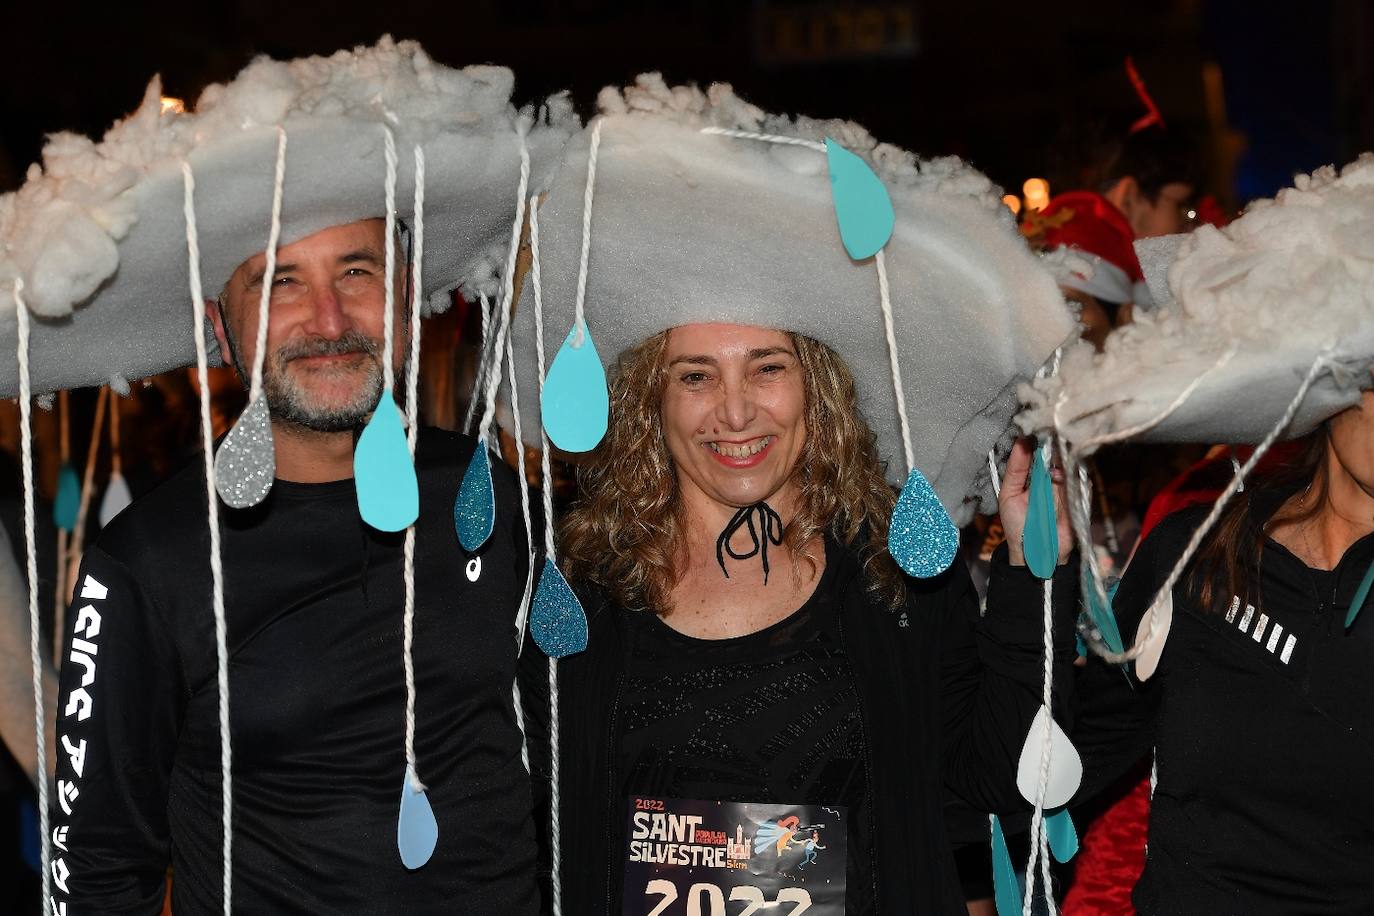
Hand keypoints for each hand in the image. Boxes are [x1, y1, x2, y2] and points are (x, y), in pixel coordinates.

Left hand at [997, 437, 1074, 566]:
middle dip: (1055, 446)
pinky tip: (1064, 477)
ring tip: (1054, 462)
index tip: (1039, 425)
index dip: (1040, 438)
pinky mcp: (1079, 500)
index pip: (1039, 450)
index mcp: (1032, 474)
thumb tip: (1022, 441)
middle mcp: (1051, 478)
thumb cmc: (1018, 525)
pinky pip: (1081, 484)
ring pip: (1071, 466)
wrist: (1035, 554)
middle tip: (1051, 436)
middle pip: (1058, 454)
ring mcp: (1067, 488)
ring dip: (1064, 462)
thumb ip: (1016, 470)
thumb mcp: (1009, 495)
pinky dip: (1075, 478)